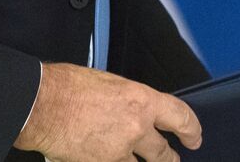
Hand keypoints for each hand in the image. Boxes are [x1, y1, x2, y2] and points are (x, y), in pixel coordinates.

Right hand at [14, 62, 200, 161]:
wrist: (44, 105)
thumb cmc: (70, 88)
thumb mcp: (112, 85)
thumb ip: (130, 102)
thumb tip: (135, 111)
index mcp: (142, 101)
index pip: (180, 117)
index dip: (192, 130)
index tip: (195, 137)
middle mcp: (135, 128)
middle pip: (163, 152)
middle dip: (170, 157)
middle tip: (173, 158)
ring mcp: (118, 152)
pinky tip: (108, 159)